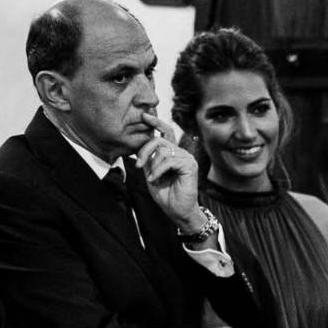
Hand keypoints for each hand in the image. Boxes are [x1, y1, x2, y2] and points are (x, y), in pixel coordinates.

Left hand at [132, 111, 201, 231]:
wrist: (178, 211)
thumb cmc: (166, 195)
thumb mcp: (151, 173)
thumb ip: (147, 159)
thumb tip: (137, 144)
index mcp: (173, 153)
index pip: (165, 132)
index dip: (156, 122)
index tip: (144, 115)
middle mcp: (182, 153)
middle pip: (159, 140)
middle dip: (145, 150)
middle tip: (139, 165)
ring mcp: (187, 159)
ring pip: (162, 150)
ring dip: (152, 165)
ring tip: (151, 178)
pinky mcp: (190, 166)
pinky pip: (168, 160)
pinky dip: (158, 170)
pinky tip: (155, 179)